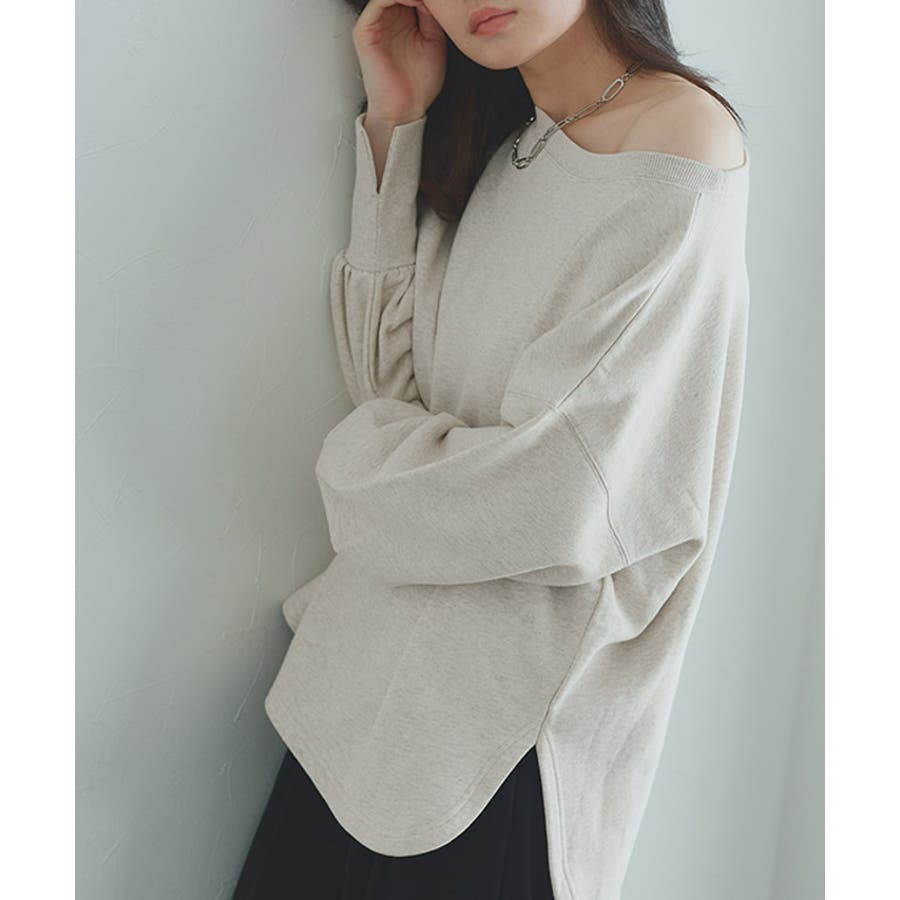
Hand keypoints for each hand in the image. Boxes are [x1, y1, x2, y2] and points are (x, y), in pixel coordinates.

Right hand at [352, 0, 446, 123]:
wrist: (406, 110)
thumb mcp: (435, 40)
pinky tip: (415, 2)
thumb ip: (432, 15)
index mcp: (404, 18)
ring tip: (425, 0)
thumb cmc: (419, 84)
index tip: (444, 0)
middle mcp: (388, 18)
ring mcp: (375, 23)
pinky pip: (378, 2)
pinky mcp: (365, 31)